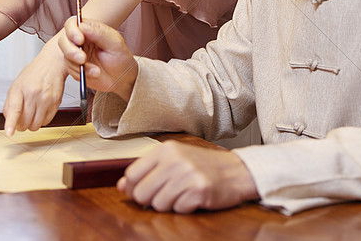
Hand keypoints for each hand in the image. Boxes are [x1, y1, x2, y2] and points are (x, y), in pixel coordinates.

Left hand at [2, 36, 67, 134]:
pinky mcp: (56, 103)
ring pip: (37, 125)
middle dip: (21, 125)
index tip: (9, 132)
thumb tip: (9, 119)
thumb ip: (10, 103)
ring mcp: (46, 99)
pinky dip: (42, 121)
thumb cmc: (34, 73)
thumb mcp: (17, 84)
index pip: (15, 109)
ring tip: (31, 116)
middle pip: (26, 121)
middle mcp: (34, 94)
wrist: (52, 64)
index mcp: (21, 89)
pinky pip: (47, 121)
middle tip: (21, 120)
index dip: (11, 123)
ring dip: (32, 125)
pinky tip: (40, 112)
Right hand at [59, 17, 137, 100]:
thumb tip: (82, 26)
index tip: (80, 40)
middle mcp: (81, 41)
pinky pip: (70, 70)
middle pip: (64, 40)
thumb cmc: (121, 57)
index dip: (72, 31)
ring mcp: (76, 54)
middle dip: (71, 51)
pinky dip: (81, 73)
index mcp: (90, 29)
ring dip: (79, 65)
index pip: (73, 23)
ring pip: (66, 56)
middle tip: (83, 59)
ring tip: (96, 70)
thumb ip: (99, 34)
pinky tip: (94, 73)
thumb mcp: (115, 43)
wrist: (123, 78)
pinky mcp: (75, 67)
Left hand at [118, 141, 258, 212]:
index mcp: (166, 149)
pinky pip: (177, 209)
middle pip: (142, 193)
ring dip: (169, 205)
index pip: (132, 174)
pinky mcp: (198, 191)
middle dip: (151, 200)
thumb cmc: (204, 166)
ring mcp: (187, 175)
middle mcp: (175, 160)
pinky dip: (184, 208)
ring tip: (183, 194)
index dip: (133, 188)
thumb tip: (122, 185)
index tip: (143, 190)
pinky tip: (194, 198)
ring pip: (158, 204)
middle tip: (167, 194)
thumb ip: (148, 170)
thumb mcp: (175, 160)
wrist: (238, 171)